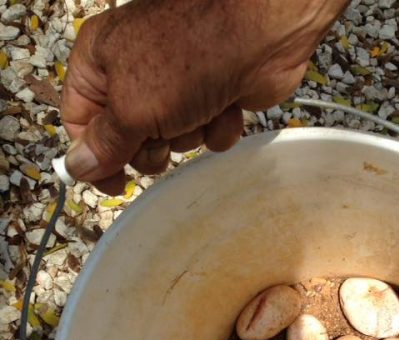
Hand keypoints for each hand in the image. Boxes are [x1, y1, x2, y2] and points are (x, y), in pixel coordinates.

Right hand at [60, 0, 347, 193]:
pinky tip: (227, 106)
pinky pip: (205, 136)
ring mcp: (175, 86)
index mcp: (99, 61)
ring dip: (187, 135)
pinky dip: (217, 128)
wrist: (259, 36)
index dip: (94, 157)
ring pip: (170, 141)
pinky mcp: (211, 98)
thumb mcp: (132, 109)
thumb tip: (78, 167)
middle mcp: (133, 71)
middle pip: (126, 139)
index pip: (79, 120)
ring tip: (199, 109)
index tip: (114, 184)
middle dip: (149, 147)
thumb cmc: (188, 59)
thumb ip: (105, 144)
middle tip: (162, 136)